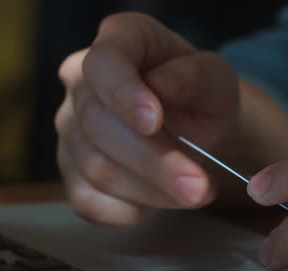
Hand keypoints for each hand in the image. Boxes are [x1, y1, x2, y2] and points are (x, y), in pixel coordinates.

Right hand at [55, 13, 239, 225]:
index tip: (154, 121)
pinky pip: (88, 201)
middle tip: (200, 187)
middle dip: (154, 162)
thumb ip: (197, 76)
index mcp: (119, 41)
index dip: (124, 93)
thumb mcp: (217, 81)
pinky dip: (127, 211)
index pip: (104, 64)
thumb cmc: (201, 95)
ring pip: (97, 168)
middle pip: (99, 125)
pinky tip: (159, 204)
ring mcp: (70, 127)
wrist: (195, 129)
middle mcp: (81, 80)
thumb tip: (163, 85)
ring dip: (151, 191)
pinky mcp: (71, 171)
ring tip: (196, 193)